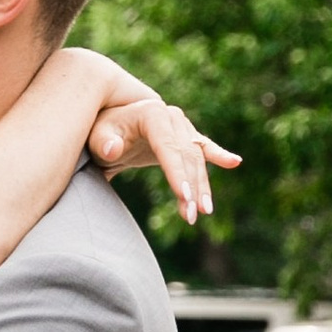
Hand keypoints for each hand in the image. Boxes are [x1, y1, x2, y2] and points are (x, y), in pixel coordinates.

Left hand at [84, 70, 239, 224]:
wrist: (106, 125)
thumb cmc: (100, 132)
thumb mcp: (96, 138)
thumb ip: (104, 143)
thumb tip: (113, 149)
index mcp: (152, 114)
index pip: (169, 148)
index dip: (177, 173)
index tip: (183, 197)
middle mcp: (171, 117)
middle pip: (187, 156)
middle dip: (191, 187)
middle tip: (190, 217)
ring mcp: (181, 126)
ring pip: (197, 159)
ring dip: (202, 186)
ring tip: (203, 212)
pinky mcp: (185, 137)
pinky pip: (204, 149)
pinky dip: (219, 156)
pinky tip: (235, 162)